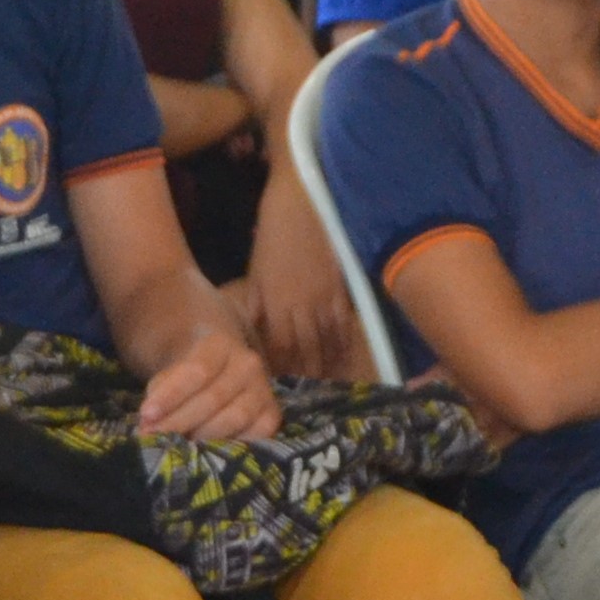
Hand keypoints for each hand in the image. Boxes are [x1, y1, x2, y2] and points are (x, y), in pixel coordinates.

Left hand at [136, 321, 282, 444]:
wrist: (220, 372)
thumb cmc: (188, 375)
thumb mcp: (170, 372)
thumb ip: (161, 393)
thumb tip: (150, 424)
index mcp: (220, 344)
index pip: (196, 370)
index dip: (171, 396)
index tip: (146, 416)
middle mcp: (248, 364)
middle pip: (213, 397)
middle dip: (179, 422)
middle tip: (155, 438)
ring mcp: (264, 390)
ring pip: (234, 418)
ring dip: (202, 436)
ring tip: (178, 445)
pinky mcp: (272, 416)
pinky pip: (254, 436)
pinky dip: (229, 446)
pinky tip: (208, 451)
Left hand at [242, 180, 365, 382]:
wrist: (303, 204)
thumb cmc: (272, 234)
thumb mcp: (255, 271)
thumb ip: (255, 305)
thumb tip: (253, 334)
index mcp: (273, 303)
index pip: (276, 347)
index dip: (278, 369)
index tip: (276, 386)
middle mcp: (299, 307)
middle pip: (302, 350)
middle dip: (302, 375)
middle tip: (303, 395)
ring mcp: (323, 300)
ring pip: (325, 342)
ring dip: (325, 366)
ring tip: (325, 386)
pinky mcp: (342, 289)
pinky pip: (344, 324)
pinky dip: (345, 344)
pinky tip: (346, 359)